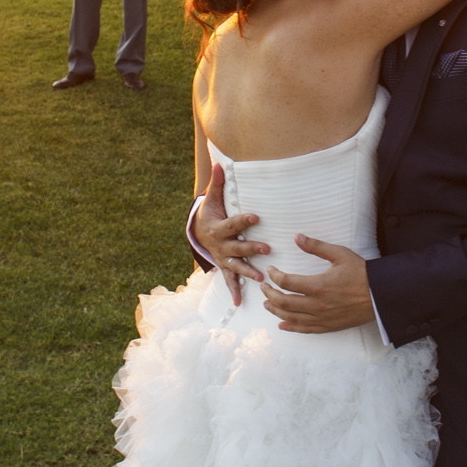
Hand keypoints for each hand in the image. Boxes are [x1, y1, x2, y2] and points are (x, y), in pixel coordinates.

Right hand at [194, 165, 267, 304]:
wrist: (198, 232)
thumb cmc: (211, 213)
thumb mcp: (212, 198)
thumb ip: (217, 183)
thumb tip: (220, 163)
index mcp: (218, 228)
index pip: (232, 224)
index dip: (244, 221)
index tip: (257, 217)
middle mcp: (220, 245)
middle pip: (237, 248)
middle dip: (251, 249)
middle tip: (267, 249)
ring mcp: (222, 258)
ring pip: (235, 266)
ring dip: (247, 272)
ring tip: (260, 277)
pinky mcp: (225, 267)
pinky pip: (229, 281)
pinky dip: (234, 291)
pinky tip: (240, 302)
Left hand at [262, 236, 375, 332]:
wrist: (381, 295)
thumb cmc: (362, 273)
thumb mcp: (339, 254)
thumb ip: (316, 247)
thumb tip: (297, 237)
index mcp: (317, 285)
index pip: (286, 282)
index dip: (274, 275)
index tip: (271, 270)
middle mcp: (316, 305)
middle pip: (283, 302)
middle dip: (269, 294)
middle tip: (263, 287)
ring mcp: (322, 318)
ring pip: (290, 317)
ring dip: (275, 311)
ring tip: (267, 303)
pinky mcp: (328, 326)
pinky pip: (304, 329)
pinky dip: (290, 327)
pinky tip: (282, 324)